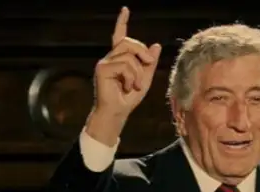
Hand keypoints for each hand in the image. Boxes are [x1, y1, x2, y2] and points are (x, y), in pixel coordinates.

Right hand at [87, 6, 161, 142]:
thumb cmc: (129, 98)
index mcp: (119, 58)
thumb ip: (150, 63)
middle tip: (148, 64)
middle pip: (129, 42)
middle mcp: (110, 57)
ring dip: (138, 71)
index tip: (125, 9)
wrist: (117, 113)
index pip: (120, 36)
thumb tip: (157, 45)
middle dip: (142, 52)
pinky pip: (124, 65)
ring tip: (134, 85)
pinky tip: (126, 87)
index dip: (122, 22)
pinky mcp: (102, 69)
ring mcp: (104, 62)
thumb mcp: (145, 79)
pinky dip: (130, 77)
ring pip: (128, 55)